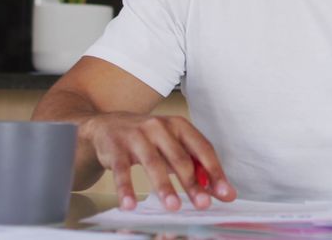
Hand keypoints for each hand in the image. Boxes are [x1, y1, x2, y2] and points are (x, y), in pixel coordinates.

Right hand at [79, 112, 236, 210]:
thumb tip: (222, 192)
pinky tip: (130, 205)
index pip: (203, 149)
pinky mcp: (116, 147)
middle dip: (192, 183)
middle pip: (180, 158)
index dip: (215, 172)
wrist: (106, 125)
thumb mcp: (173, 147)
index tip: (225, 193)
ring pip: (153, 163)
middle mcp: (160, 127)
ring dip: (165, 187)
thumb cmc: (147, 139)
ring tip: (173, 207)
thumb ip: (196, 168)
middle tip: (202, 203)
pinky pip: (122, 171)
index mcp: (179, 126)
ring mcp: (137, 136)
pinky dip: (126, 189)